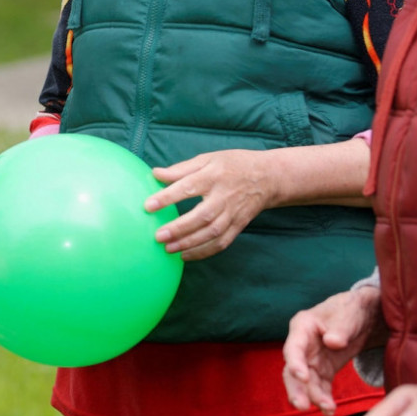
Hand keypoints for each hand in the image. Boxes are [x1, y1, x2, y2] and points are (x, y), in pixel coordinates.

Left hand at [146, 149, 276, 259]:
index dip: (168, 197)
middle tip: (158, 236)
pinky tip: (185, 256)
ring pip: (212, 233)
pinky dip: (204, 252)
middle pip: (202, 216)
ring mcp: (233, 214)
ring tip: (168, 248)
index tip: (148, 206)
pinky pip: (221, 243)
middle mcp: (224, 197)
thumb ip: (181, 169)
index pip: (188, 187)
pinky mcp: (238, 226)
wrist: (268, 177)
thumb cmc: (233, 165)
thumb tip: (155, 174)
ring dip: (189, 243)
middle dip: (179, 228)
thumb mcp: (208, 159)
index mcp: (213, 176)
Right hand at [283, 285, 385, 414]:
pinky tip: (331, 411)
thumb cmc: (353, 309)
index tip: (303, 378)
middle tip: (303, 406)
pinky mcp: (323, 369)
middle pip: (292, 369)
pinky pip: (320, 386)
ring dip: (314, 397)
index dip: (295, 363)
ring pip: (305, 382)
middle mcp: (302, 344)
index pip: (294, 347)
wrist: (365, 314)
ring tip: (328, 411)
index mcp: (303, 326)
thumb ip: (341, 328)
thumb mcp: (349, 314)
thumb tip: (332, 343)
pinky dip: (324, 398)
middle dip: (296, 388)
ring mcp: (311, 358)